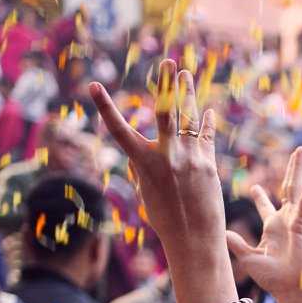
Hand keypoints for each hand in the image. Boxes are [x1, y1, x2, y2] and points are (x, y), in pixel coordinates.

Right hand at [86, 62, 225, 278]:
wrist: (194, 241)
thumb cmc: (165, 220)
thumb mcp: (147, 191)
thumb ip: (147, 166)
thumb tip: (151, 151)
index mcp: (143, 162)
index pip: (118, 130)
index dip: (104, 107)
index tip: (92, 85)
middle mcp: (166, 155)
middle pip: (166, 112)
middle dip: (168, 85)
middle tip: (170, 61)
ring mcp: (190, 157)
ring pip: (190, 119)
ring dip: (188, 95)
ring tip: (186, 75)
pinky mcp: (209, 164)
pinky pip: (207, 136)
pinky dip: (206, 123)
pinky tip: (207, 111)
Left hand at [222, 147, 301, 302]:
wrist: (290, 290)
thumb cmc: (273, 279)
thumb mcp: (248, 258)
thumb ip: (236, 244)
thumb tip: (224, 234)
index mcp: (272, 229)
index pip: (266, 207)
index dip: (261, 196)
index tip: (255, 186)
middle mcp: (285, 221)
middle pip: (287, 189)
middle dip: (290, 170)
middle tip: (294, 152)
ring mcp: (295, 221)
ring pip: (296, 189)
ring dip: (299, 169)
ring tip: (301, 149)